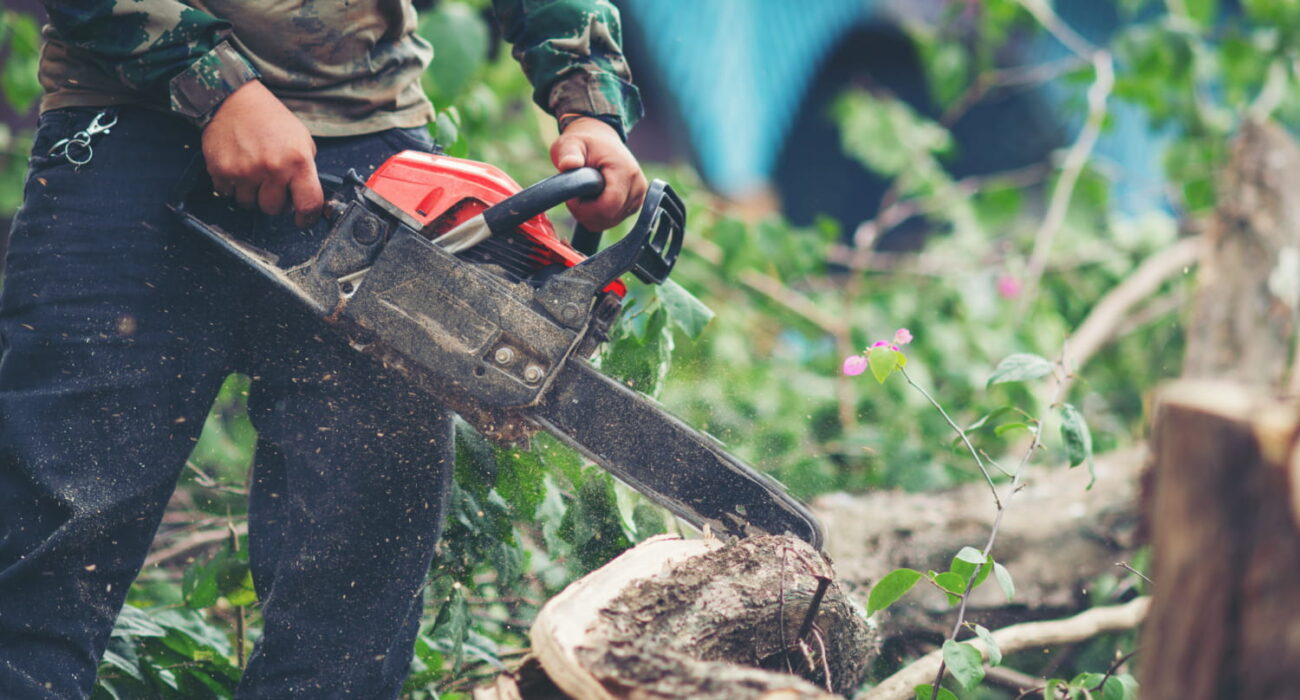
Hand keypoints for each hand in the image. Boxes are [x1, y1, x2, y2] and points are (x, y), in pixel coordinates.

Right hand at [201, 80, 322, 227]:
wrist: (235, 100)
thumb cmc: (271, 120)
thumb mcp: (301, 140)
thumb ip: (305, 170)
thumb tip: (306, 198)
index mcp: (298, 161)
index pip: (309, 204)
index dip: (307, 218)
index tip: (303, 220)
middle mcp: (272, 169)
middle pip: (273, 209)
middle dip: (273, 201)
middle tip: (271, 184)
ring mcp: (245, 171)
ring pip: (249, 204)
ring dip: (251, 194)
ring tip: (253, 172)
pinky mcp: (221, 170)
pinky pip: (227, 194)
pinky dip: (231, 186)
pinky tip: (237, 168)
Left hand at [550, 117, 647, 230]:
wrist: (600, 140)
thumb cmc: (584, 143)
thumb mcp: (571, 144)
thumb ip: (569, 154)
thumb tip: (568, 164)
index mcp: (625, 171)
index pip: (608, 207)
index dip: (585, 209)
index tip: (572, 197)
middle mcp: (637, 185)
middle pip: (609, 218)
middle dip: (586, 213)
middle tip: (576, 195)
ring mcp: (638, 196)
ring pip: (610, 222)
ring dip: (592, 214)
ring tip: (585, 194)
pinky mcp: (635, 203)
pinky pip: (613, 220)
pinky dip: (599, 215)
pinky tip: (594, 199)